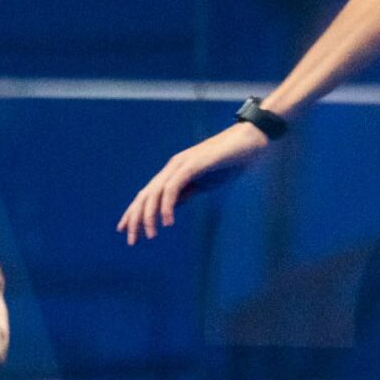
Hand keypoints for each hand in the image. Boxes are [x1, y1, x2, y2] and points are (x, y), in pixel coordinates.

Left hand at [119, 120, 270, 243]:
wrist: (252, 139)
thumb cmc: (232, 160)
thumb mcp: (206, 182)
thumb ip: (188, 191)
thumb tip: (171, 206)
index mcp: (175, 171)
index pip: (148, 193)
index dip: (134, 212)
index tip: (127, 230)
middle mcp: (174, 166)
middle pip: (146, 194)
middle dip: (135, 218)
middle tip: (131, 240)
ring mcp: (182, 164)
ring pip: (156, 192)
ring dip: (149, 216)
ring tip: (150, 235)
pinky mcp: (193, 164)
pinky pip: (173, 188)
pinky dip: (168, 206)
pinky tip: (168, 222)